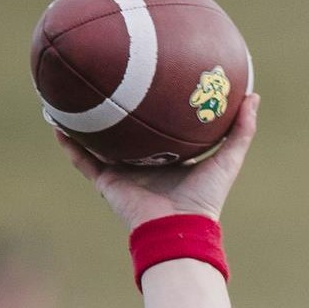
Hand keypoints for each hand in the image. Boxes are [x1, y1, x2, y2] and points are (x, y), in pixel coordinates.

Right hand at [54, 95, 260, 229]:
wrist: (179, 228)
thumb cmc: (206, 198)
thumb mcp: (228, 158)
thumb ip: (241, 130)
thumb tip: (253, 96)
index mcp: (168, 158)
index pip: (160, 128)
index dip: (156, 107)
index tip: (152, 79)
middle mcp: (143, 163)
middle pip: (126, 132)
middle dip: (116, 109)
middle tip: (108, 79)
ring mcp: (123, 172)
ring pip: (97, 142)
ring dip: (83, 121)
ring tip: (69, 94)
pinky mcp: (107, 181)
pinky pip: (82, 159)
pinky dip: (68, 142)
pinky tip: (55, 120)